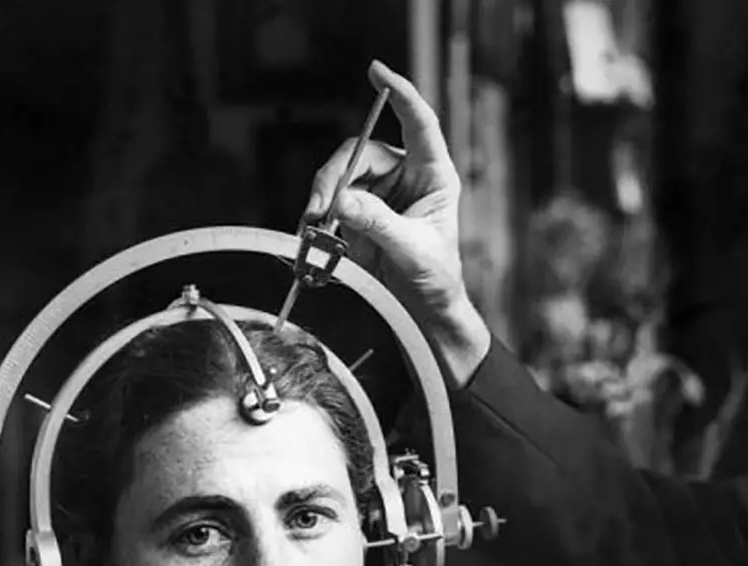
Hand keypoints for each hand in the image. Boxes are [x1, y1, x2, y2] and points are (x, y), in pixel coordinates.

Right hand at [307, 60, 490, 384]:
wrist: (424, 310)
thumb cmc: (435, 279)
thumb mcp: (412, 252)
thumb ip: (378, 224)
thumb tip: (342, 200)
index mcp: (434, 174)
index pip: (418, 122)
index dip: (400, 94)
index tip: (376, 72)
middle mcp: (406, 175)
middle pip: (360, 151)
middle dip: (334, 176)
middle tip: (320, 208)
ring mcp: (380, 191)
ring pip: (338, 175)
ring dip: (320, 198)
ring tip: (313, 228)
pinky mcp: (358, 210)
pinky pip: (329, 200)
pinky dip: (317, 215)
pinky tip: (312, 234)